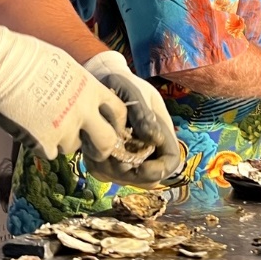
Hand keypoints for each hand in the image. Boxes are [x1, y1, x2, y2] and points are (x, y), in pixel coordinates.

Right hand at [0, 15, 127, 161]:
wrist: (3, 66)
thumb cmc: (30, 58)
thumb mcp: (66, 66)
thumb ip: (80, 88)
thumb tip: (84, 100)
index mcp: (91, 90)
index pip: (119, 112)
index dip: (117, 123)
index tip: (111, 127)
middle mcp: (83, 112)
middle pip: (106, 143)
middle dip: (101, 149)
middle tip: (92, 148)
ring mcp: (65, 130)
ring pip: (72, 147)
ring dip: (63, 140)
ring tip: (45, 123)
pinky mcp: (44, 143)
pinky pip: (49, 152)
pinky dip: (43, 145)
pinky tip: (32, 128)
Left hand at [81, 51, 183, 185]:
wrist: (102, 80)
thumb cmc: (124, 83)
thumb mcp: (135, 91)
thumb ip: (144, 114)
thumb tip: (154, 139)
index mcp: (162, 134)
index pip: (170, 163)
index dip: (158, 170)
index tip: (141, 166)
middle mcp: (148, 150)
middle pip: (146, 179)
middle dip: (129, 172)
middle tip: (112, 156)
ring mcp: (128, 157)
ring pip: (123, 179)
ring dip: (110, 169)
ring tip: (99, 146)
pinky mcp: (108, 160)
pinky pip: (103, 173)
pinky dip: (96, 164)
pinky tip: (90, 146)